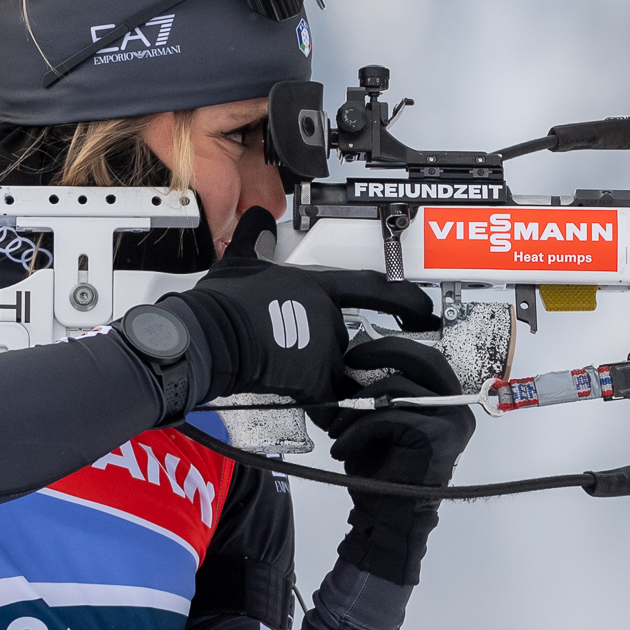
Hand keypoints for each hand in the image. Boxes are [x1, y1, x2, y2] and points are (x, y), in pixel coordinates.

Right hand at [165, 207, 439, 405]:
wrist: (208, 335)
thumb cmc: (222, 303)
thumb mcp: (240, 259)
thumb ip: (255, 238)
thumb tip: (258, 220)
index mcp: (317, 286)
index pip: (371, 289)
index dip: (402, 299)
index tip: (421, 308)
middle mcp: (327, 316)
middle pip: (347, 336)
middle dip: (326, 347)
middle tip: (293, 350)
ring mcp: (323, 349)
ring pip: (339, 368)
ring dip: (322, 375)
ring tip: (287, 374)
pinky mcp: (313, 381)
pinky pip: (329, 402)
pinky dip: (325, 409)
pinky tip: (311, 408)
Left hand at [321, 336, 475, 488]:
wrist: (388, 519)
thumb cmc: (382, 474)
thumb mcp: (375, 423)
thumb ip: (372, 395)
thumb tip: (346, 365)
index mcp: (447, 401)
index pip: (424, 360)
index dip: (390, 349)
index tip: (355, 357)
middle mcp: (458, 408)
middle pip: (422, 360)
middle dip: (381, 354)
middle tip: (349, 363)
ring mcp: (453, 422)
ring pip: (397, 388)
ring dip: (356, 407)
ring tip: (335, 429)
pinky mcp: (438, 436)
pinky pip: (389, 417)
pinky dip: (357, 431)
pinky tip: (341, 449)